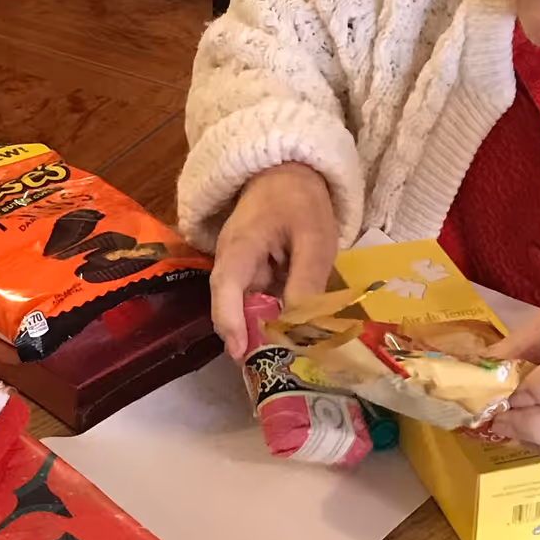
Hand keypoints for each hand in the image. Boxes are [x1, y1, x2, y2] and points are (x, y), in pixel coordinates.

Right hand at [210, 163, 339, 361]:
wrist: (288, 170)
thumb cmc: (301, 201)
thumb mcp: (315, 238)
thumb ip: (306, 279)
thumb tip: (298, 323)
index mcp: (239, 248)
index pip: (224, 288)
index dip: (230, 322)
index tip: (240, 353)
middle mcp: (231, 262)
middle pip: (232, 306)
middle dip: (249, 338)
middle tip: (273, 369)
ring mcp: (240, 268)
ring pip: (246, 307)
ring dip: (262, 331)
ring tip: (287, 359)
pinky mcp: (252, 273)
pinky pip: (258, 301)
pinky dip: (272, 319)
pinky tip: (293, 336)